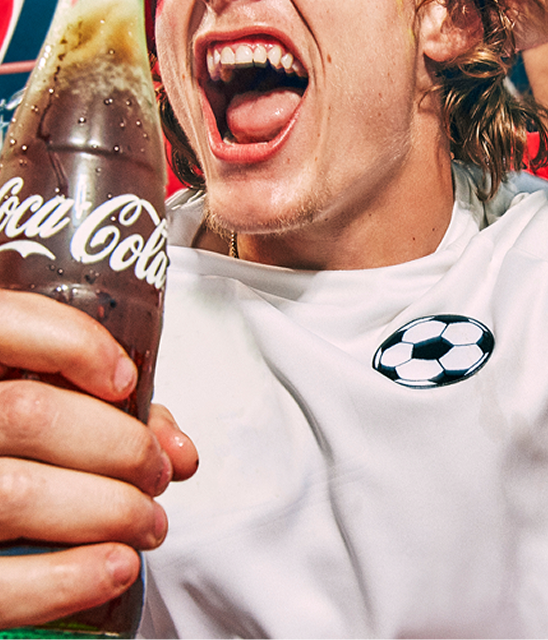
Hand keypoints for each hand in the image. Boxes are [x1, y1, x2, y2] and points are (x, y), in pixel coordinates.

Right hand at [0, 292, 195, 627]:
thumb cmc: (10, 447)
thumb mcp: (27, 405)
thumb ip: (93, 410)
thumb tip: (175, 447)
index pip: (2, 323)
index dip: (72, 343)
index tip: (125, 381)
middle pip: (31, 415)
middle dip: (120, 445)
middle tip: (157, 471)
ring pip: (18, 495)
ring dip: (112, 511)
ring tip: (147, 523)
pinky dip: (69, 579)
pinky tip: (115, 566)